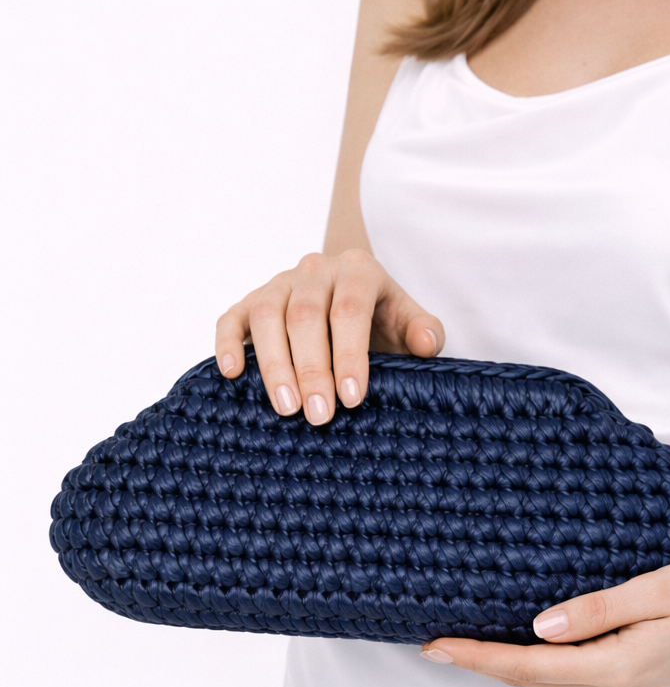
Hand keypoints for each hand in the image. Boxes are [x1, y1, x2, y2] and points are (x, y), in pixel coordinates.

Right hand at [215, 248, 444, 423]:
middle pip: (306, 316)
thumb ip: (422, 330)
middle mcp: (316, 270)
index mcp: (358, 271)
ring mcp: (279, 283)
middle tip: (319, 415)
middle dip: (312, 369)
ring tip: (286, 407)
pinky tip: (232, 374)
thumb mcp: (407, 322)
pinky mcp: (250, 300)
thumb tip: (427, 343)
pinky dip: (227, 344)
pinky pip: (232, 317)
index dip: (350, 354)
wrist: (350, 297)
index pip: (350, 310)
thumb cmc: (381, 320)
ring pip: (267, 316)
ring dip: (274, 364)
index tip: (352, 398)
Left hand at [420, 552, 669, 686]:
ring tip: (459, 642)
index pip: (530, 668)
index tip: (435, 645)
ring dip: (502, 666)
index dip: (479, 658)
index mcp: (618, 668)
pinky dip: (532, 663)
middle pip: (531, 681)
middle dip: (479, 664)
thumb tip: (539, 627)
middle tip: (429, 642)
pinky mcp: (630, 679)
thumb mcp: (657, 590)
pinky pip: (567, 676)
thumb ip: (597, 609)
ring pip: (547, 682)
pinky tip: (513, 645)